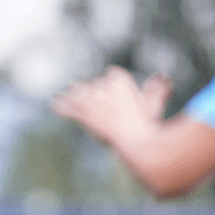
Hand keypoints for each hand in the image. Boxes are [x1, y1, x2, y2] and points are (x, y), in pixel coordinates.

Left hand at [51, 66, 170, 144]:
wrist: (134, 140)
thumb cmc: (148, 123)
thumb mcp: (155, 104)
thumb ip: (158, 88)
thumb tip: (162, 75)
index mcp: (120, 80)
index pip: (112, 74)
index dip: (110, 81)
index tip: (106, 84)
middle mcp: (103, 87)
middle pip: (92, 85)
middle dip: (86, 89)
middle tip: (76, 87)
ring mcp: (90, 101)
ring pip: (77, 95)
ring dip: (70, 95)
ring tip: (61, 96)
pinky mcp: (82, 115)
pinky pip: (66, 108)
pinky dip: (59, 106)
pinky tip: (52, 104)